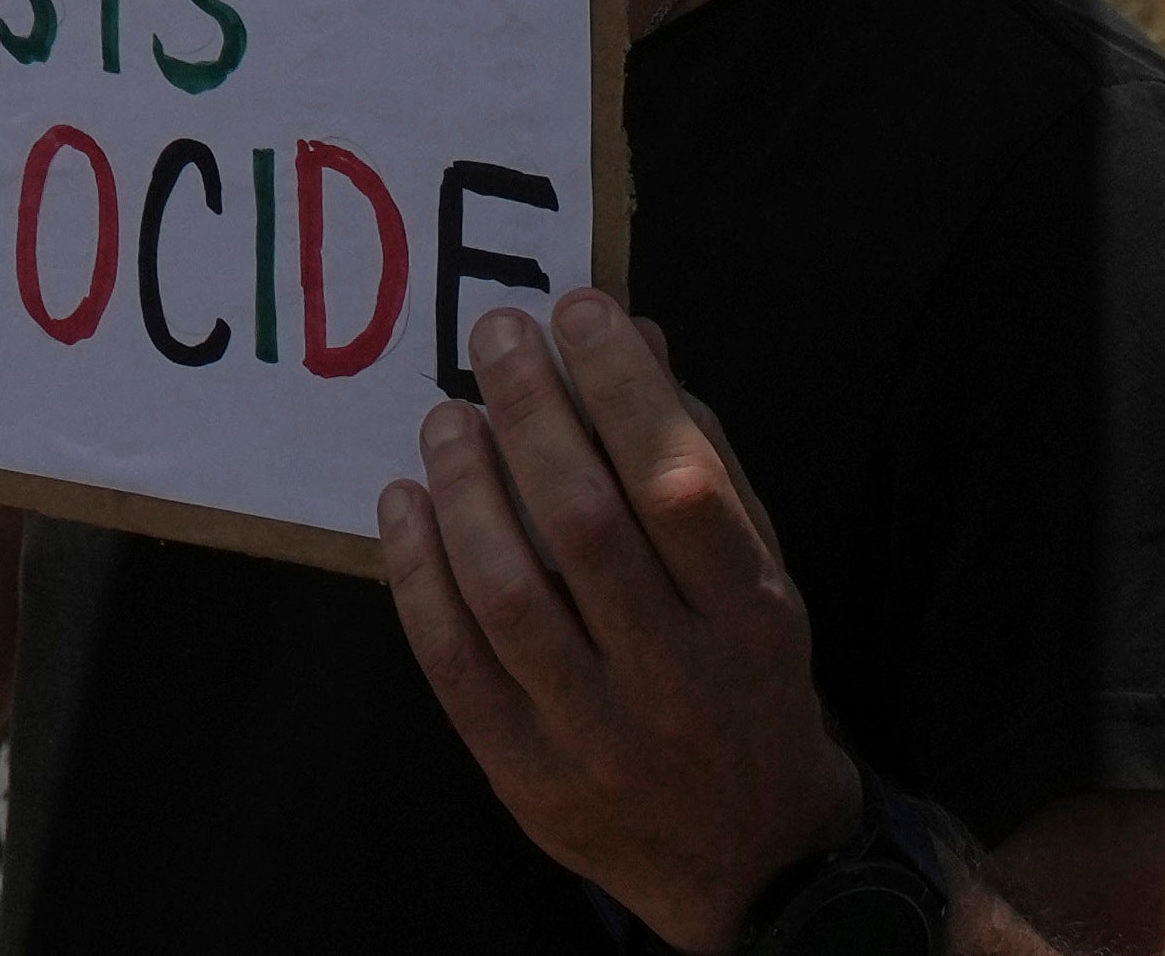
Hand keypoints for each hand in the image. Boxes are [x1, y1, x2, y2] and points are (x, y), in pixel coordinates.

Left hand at [382, 292, 863, 946]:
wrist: (744, 854)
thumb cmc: (743, 675)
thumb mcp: (759, 574)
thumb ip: (704, 459)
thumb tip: (636, 338)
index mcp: (751, 620)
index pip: (682, 485)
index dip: (624, 388)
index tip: (579, 310)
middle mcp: (676, 679)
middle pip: (586, 527)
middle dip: (532, 411)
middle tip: (496, 335)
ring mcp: (596, 735)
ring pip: (510, 593)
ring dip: (467, 486)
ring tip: (447, 415)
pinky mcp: (527, 775)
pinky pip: (453, 664)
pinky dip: (417, 574)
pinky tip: (404, 502)